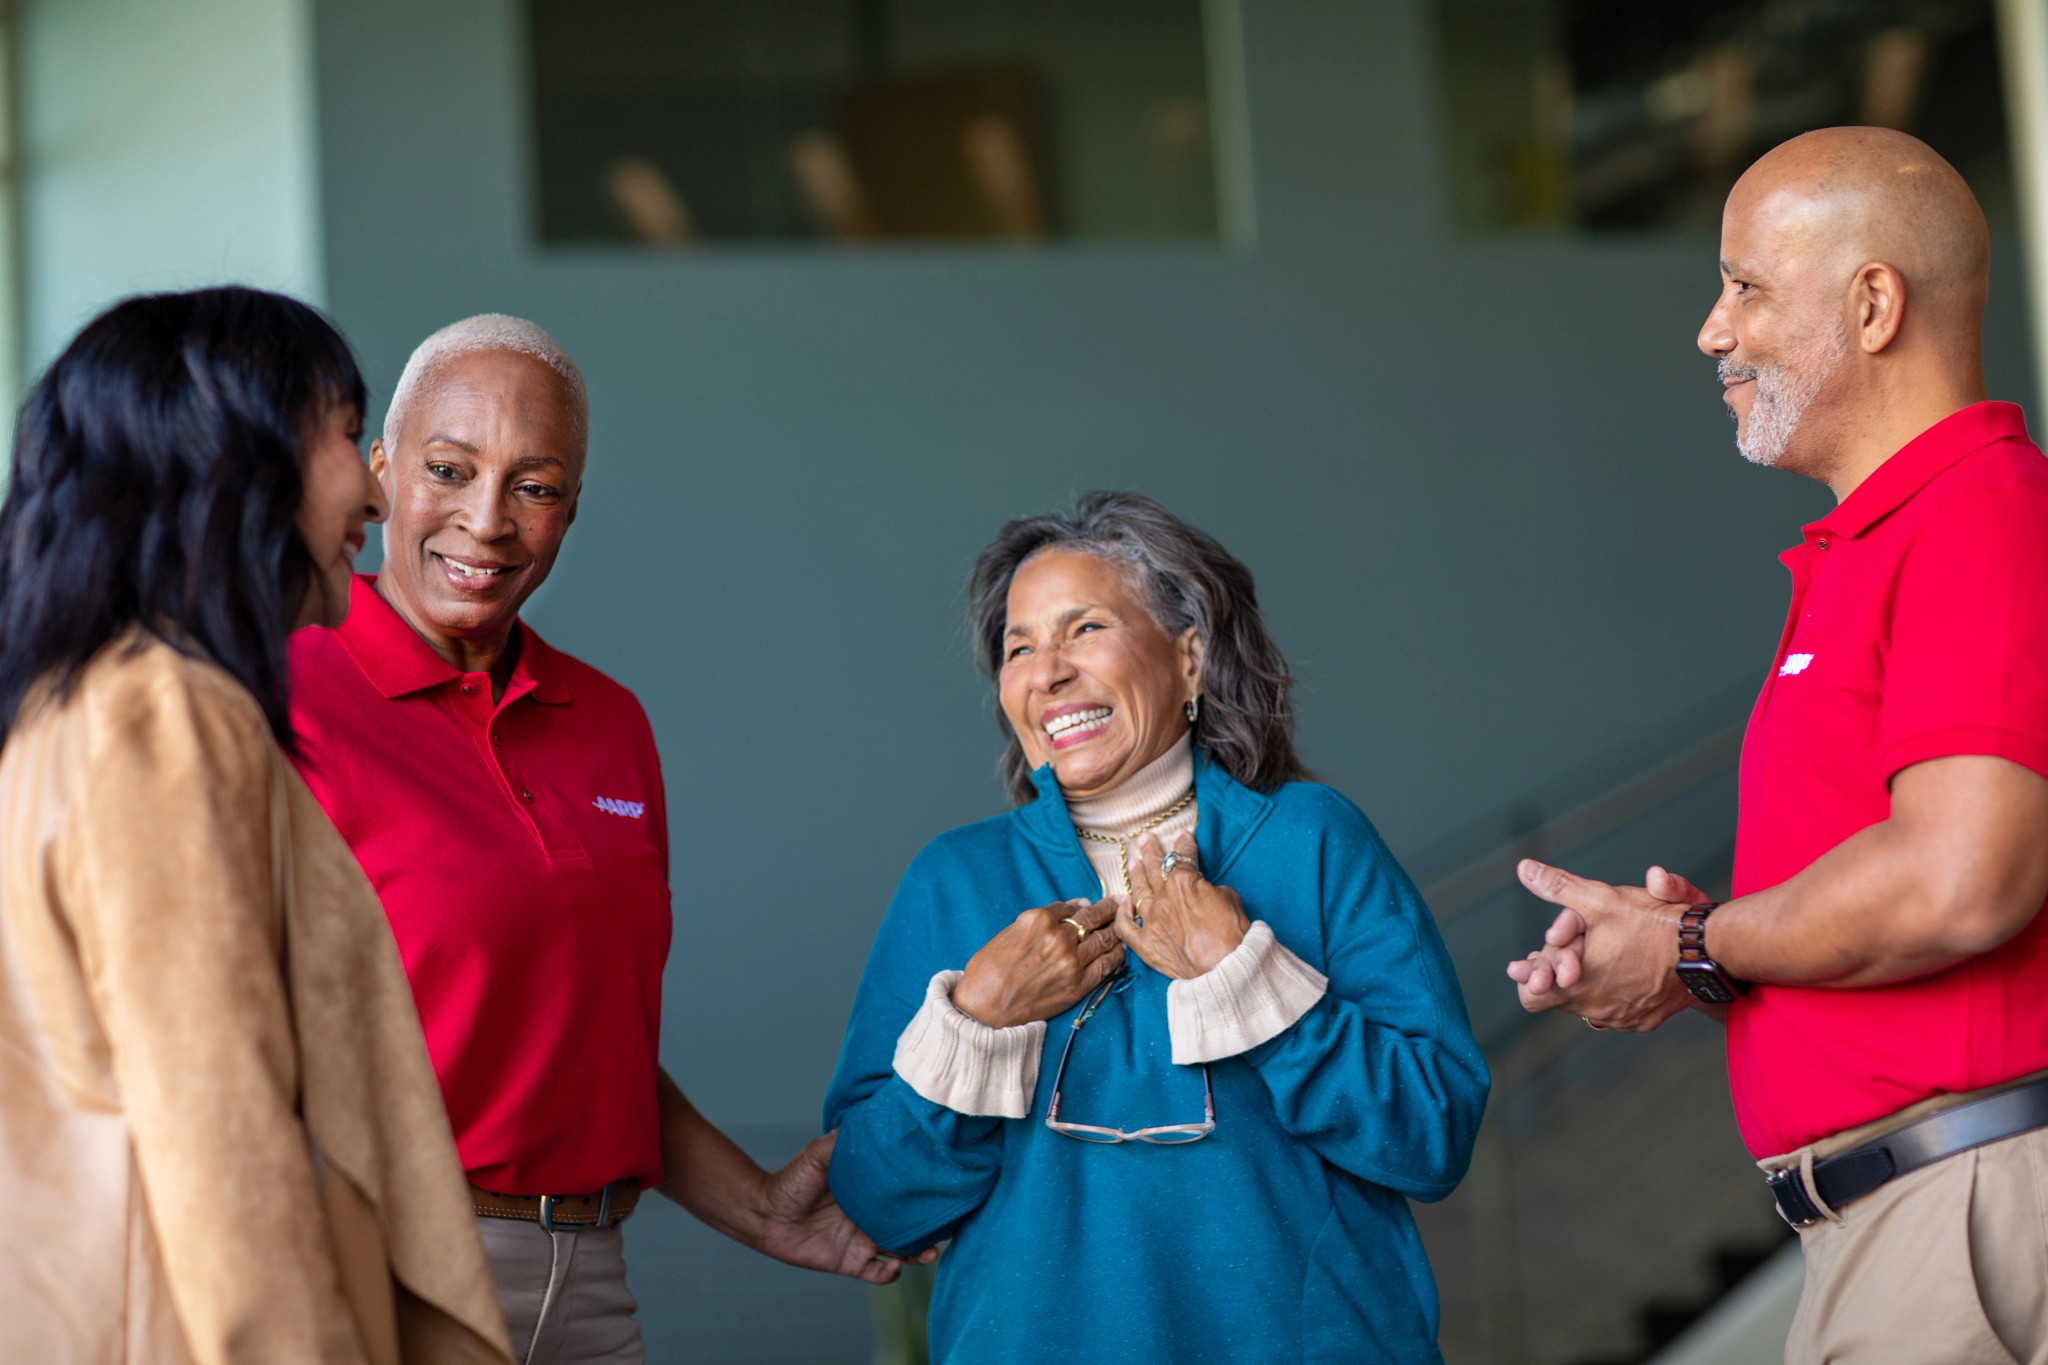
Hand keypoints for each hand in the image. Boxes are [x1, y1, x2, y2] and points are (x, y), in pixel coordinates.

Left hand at [751, 1131, 937, 1283]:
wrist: (765, 1212)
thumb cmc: (791, 1180)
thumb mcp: (817, 1154)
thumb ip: (839, 1141)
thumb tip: (863, 1119)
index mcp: (869, 1192)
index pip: (904, 1194)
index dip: (924, 1195)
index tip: (944, 1189)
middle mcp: (871, 1217)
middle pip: (911, 1225)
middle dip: (932, 1228)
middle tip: (950, 1225)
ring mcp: (863, 1241)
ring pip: (903, 1252)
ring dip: (920, 1254)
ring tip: (931, 1251)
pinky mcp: (850, 1262)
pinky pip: (877, 1274)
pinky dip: (889, 1275)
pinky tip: (895, 1267)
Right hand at [952, 896, 1124, 1028]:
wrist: (983, 1009)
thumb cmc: (987, 972)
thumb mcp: (1006, 934)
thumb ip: (1034, 923)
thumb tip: (1062, 912)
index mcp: (1037, 919)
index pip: (1068, 907)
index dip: (1080, 905)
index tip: (1088, 905)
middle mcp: (1057, 936)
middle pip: (1091, 917)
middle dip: (1108, 908)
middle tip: (1120, 901)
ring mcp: (1071, 961)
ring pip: (1103, 938)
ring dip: (1116, 928)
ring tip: (1125, 922)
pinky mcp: (1078, 984)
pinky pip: (1106, 964)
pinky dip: (1116, 954)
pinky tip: (1121, 949)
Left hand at [1117, 831, 1249, 978]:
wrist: (1226, 969)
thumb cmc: (1233, 934)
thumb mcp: (1230, 898)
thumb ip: (1211, 889)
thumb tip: (1206, 892)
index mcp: (1184, 882)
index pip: (1183, 856)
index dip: (1185, 844)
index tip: (1183, 835)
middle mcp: (1163, 898)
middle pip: (1154, 868)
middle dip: (1150, 851)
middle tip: (1145, 839)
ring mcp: (1152, 921)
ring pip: (1139, 892)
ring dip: (1135, 875)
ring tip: (1133, 863)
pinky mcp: (1146, 945)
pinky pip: (1125, 927)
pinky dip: (1122, 914)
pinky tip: (1124, 904)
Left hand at [1503, 861, 1703, 1031]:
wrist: (1707, 950)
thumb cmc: (1654, 924)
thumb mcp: (1601, 899)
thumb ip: (1558, 886)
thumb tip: (1524, 869)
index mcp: (1578, 986)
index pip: (1531, 996)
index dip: (1532, 974)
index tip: (1530, 960)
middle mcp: (1597, 1010)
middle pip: (1560, 996)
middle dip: (1561, 969)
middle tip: (1566, 946)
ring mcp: (1622, 1018)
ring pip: (1589, 1002)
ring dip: (1588, 980)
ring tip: (1595, 953)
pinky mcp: (1644, 1021)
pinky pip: (1617, 1009)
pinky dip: (1614, 991)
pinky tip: (1621, 968)